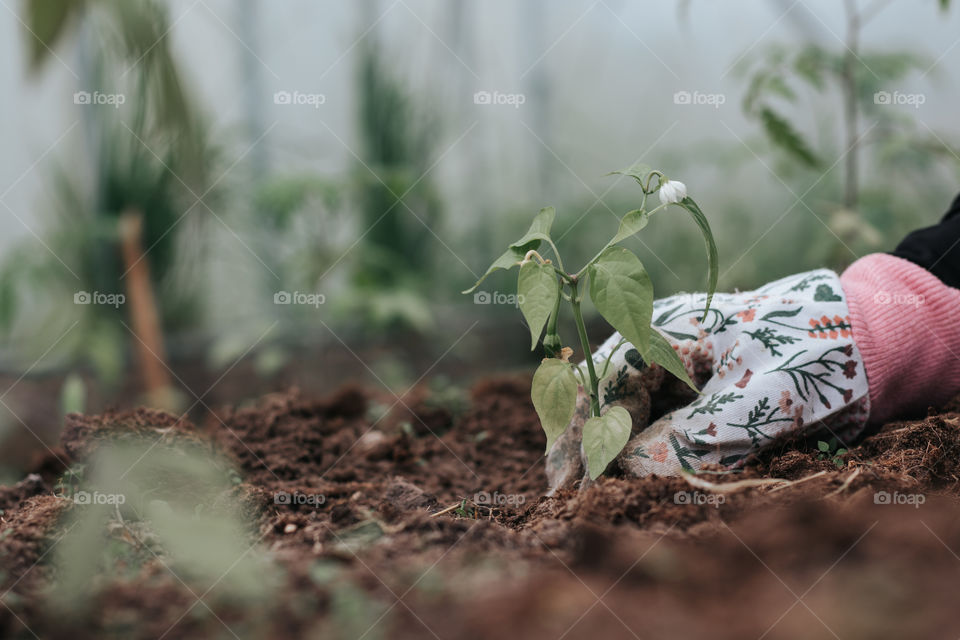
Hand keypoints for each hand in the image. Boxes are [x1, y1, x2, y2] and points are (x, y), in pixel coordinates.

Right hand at [546, 269, 869, 492]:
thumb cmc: (814, 356)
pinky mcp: (696, 383)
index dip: (579, 434)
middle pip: (603, 390)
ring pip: (624, 403)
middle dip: (581, 441)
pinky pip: (652, 412)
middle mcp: (660, 340)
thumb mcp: (754, 403)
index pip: (601, 381)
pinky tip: (625, 470)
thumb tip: (630, 470)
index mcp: (664, 327)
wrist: (872, 340)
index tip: (570, 485)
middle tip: (564, 494)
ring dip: (604, 445)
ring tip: (585, 488)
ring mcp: (677, 360)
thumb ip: (689, 439)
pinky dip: (635, 443)